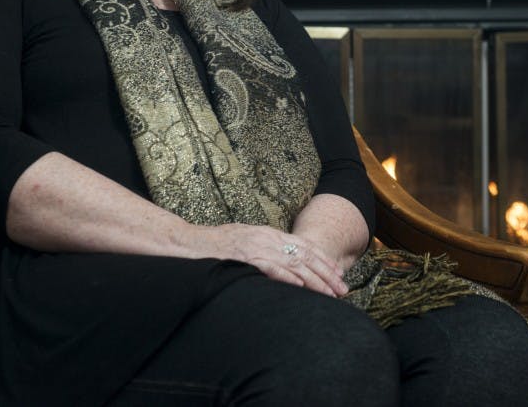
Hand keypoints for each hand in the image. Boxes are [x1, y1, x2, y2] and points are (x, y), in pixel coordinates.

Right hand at [192, 223, 348, 297]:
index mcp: (266, 232)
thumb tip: (279, 262)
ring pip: (293, 263)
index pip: (302, 245)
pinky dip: (287, 277)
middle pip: (304, 254)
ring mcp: (255, 246)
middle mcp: (265, 237)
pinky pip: (270, 267)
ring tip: (330, 293)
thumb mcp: (242, 241)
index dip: (323, 260)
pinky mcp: (243, 257)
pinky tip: (301, 287)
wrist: (184, 242)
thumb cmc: (211, 245)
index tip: (338, 274)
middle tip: (343, 288)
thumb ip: (261, 249)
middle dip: (326, 273)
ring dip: (315, 280)